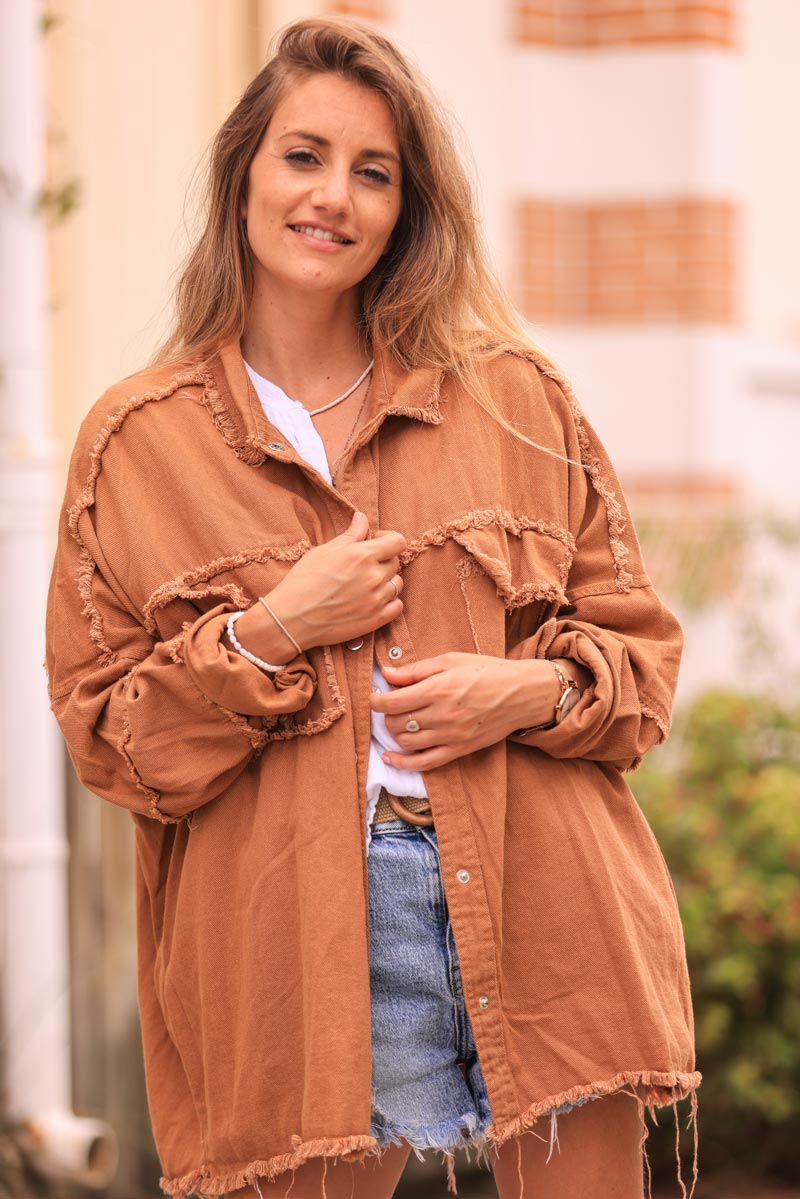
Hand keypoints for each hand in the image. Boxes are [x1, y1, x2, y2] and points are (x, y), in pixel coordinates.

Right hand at [233, 512, 405, 658]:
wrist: (292, 618)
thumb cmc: (303, 581)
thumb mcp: (324, 550)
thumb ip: (350, 535)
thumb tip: (362, 518)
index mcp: (362, 555)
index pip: (398, 541)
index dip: (388, 539)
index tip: (376, 542)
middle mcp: (374, 577)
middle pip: (395, 562)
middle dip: (383, 560)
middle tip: (363, 566)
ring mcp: (377, 600)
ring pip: (397, 584)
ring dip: (386, 581)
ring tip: (366, 584)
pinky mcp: (375, 619)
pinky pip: (397, 606)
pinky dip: (389, 602)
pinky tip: (372, 600)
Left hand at [369, 652, 564, 771]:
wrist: (523, 693)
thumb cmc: (488, 671)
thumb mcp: (451, 660)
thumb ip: (416, 669)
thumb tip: (386, 672)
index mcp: (439, 689)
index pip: (393, 702)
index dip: (376, 701)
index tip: (374, 697)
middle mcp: (443, 715)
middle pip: (396, 723)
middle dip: (386, 715)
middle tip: (391, 706)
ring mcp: (451, 736)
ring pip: (406, 742)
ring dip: (395, 733)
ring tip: (398, 721)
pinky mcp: (459, 750)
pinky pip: (425, 763)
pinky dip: (403, 763)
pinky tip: (390, 757)